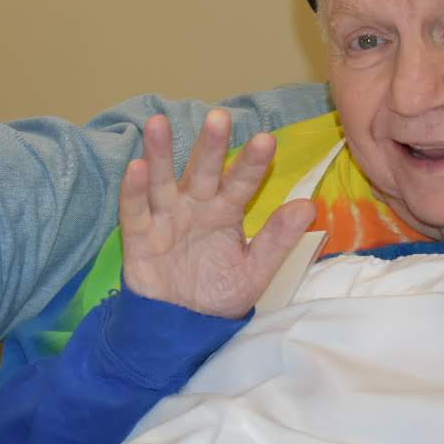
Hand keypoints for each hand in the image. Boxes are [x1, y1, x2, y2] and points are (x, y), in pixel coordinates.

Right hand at [121, 110, 314, 317]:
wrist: (182, 326)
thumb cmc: (218, 293)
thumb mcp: (254, 272)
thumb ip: (277, 240)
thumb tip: (309, 206)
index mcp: (226, 211)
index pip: (241, 182)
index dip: (252, 163)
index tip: (266, 141)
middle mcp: (195, 206)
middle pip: (203, 172)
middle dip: (210, 146)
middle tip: (219, 117)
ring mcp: (165, 218)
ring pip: (163, 181)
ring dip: (160, 153)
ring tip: (158, 122)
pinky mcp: (139, 236)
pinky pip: (135, 210)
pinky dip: (134, 190)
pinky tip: (136, 168)